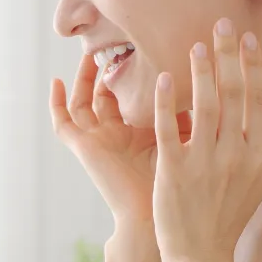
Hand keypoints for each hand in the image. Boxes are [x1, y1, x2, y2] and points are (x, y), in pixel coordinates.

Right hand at [51, 52, 191, 223]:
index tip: (139, 50)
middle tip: (112, 45)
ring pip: (81, 103)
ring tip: (88, 55)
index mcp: (136, 135)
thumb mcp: (182, 141)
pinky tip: (55, 82)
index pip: (128, 98)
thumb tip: (205, 81)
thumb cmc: (177, 188)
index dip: (129, 76)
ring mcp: (96, 141)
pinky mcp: (82, 148)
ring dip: (82, 79)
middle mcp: (114, 136)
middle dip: (104, 71)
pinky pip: (62, 123)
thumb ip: (186, 114)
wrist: (157, 216)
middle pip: (102, 96)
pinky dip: (56, 103)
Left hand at [151, 19, 261, 261]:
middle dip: (228, 55)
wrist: (201, 255)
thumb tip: (255, 108)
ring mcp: (206, 163)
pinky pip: (170, 128)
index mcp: (260, 155)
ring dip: (200, 70)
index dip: (253, 66)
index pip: (259, 100)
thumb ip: (253, 145)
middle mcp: (237, 155)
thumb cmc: (226, 216)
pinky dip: (168, 102)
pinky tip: (164, 79)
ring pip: (204, 105)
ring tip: (194, 44)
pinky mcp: (175, 171)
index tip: (247, 39)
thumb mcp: (252, 181)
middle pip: (235, 94)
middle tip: (220, 23)